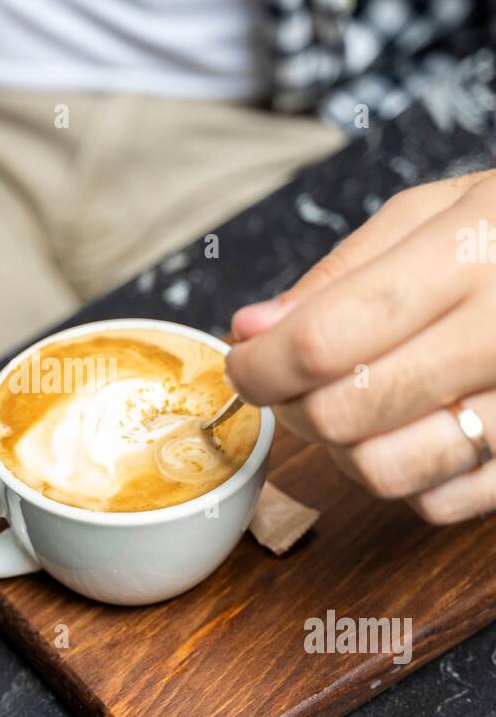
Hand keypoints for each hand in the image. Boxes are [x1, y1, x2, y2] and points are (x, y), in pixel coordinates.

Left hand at [226, 171, 495, 523]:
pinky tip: (415, 431)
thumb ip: (338, 274)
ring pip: (386, 470)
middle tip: (293, 382)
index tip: (243, 361)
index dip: (259, 364)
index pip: (325, 339)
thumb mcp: (435, 213)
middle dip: (296, 404)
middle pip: (346, 412)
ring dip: (344, 448)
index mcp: (473, 255)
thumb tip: (252, 328)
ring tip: (355, 406)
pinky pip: (440, 503)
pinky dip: (407, 479)